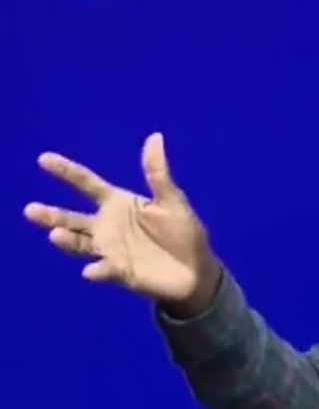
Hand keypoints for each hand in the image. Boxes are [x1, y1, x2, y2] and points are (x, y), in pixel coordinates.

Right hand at [24, 133, 220, 313]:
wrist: (197, 271)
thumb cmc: (183, 232)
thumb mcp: (172, 200)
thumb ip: (157, 173)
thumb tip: (155, 136)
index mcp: (119, 203)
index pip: (87, 184)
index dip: (67, 171)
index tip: (44, 159)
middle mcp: (107, 225)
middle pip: (73, 218)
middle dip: (52, 214)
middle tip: (30, 210)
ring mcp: (110, 249)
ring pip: (79, 243)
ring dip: (67, 240)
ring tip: (56, 234)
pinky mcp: (120, 271)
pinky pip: (104, 270)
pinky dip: (98, 270)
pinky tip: (92, 270)